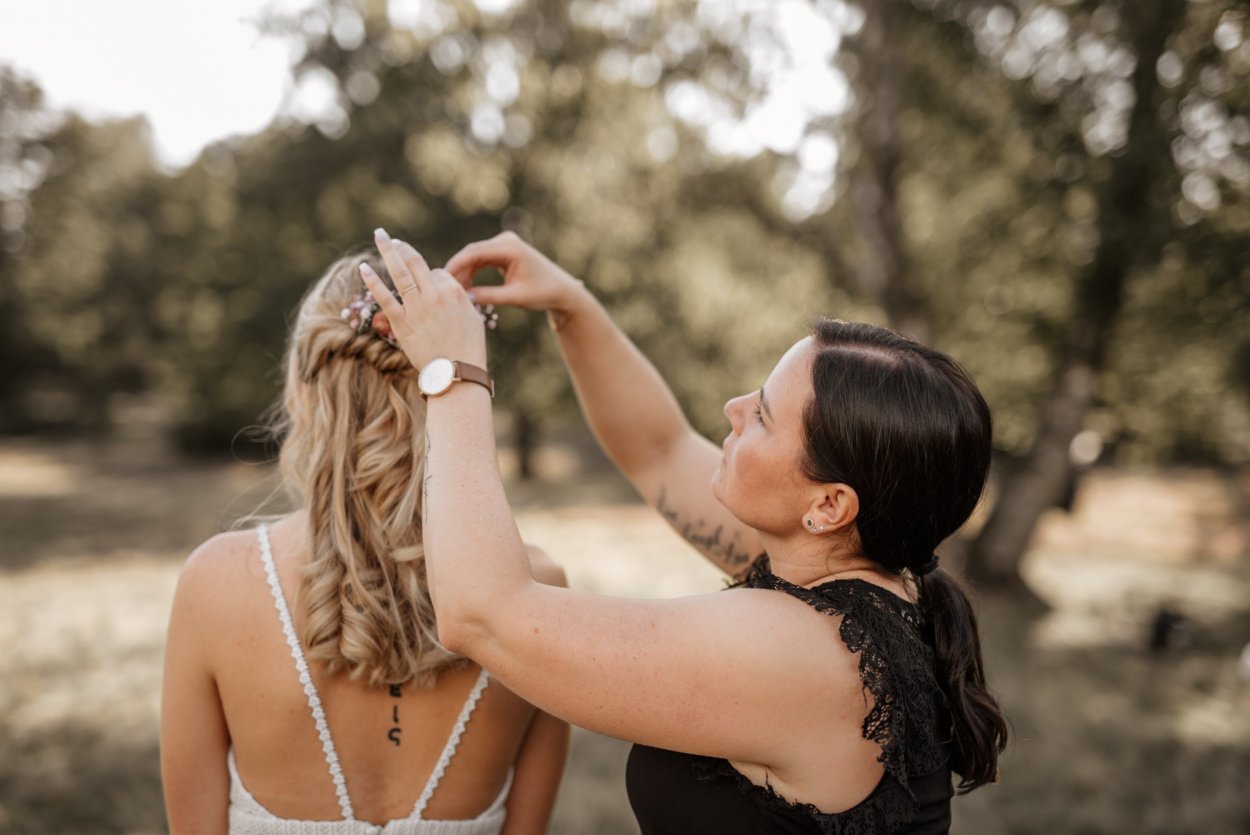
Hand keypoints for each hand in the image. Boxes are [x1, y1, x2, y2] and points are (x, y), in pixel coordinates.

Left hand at [360, 229, 485, 370]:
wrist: (458, 373)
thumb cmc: (469, 349)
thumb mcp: (473, 317)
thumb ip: (460, 300)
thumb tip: (451, 291)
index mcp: (454, 291)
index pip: (437, 273)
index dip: (430, 277)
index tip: (426, 285)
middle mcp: (435, 294)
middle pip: (415, 262)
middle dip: (401, 247)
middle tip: (390, 238)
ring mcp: (417, 308)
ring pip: (400, 272)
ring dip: (388, 251)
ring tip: (380, 237)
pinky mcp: (403, 323)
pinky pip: (385, 298)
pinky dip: (373, 282)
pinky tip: (364, 268)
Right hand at [445, 231, 585, 314]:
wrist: (562, 290)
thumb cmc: (543, 293)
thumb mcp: (515, 297)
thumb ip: (489, 296)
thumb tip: (464, 299)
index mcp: (510, 247)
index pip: (475, 252)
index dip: (456, 265)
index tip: (442, 278)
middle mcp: (506, 241)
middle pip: (472, 253)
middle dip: (458, 271)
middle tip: (446, 289)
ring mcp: (504, 245)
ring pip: (475, 257)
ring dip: (465, 273)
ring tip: (457, 292)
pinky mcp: (503, 252)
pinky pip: (482, 261)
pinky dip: (473, 273)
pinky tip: (466, 287)